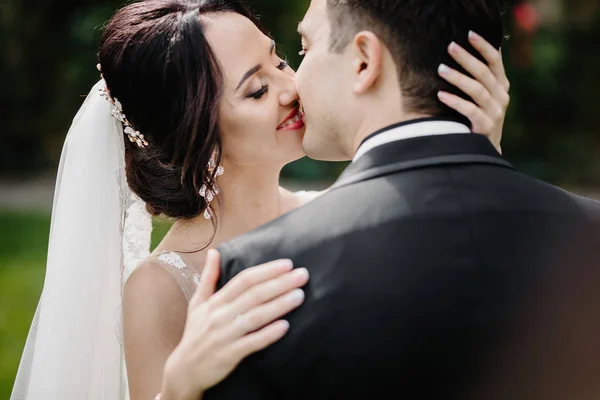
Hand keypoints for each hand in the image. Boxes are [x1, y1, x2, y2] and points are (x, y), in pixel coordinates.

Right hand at [161, 250, 308, 398]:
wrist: (184, 370)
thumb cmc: (195, 334)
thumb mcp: (197, 303)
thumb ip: (208, 277)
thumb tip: (214, 252)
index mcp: (215, 301)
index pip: (244, 280)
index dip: (266, 271)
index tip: (287, 264)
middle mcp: (220, 315)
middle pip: (254, 295)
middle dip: (280, 283)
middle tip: (303, 275)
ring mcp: (225, 335)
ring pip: (255, 317)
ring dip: (279, 305)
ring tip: (300, 296)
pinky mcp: (229, 355)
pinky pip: (252, 343)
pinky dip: (268, 334)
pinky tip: (285, 326)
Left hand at [437, 30, 510, 153]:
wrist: (484, 152)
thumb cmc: (478, 120)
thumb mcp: (483, 98)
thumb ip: (479, 79)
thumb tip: (464, 54)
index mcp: (501, 87)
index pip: (495, 62)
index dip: (484, 47)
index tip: (469, 34)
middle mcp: (501, 98)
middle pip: (484, 73)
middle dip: (467, 58)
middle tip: (450, 47)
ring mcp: (495, 113)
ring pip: (477, 90)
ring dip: (458, 78)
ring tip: (440, 70)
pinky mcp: (485, 126)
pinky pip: (470, 110)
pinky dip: (455, 101)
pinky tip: (441, 95)